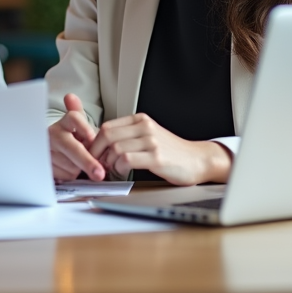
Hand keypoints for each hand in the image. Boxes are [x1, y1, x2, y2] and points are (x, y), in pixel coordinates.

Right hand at [48, 93, 105, 181]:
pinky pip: (64, 176)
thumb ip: (79, 116)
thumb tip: (70, 97)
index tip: (92, 137)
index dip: (83, 127)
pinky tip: (70, 171)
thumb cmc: (70, 139)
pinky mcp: (45, 166)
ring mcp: (48, 152)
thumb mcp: (77, 126)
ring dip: (80, 169)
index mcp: (64, 123)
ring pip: (71, 165)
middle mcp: (54, 135)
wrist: (50, 153)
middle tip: (99, 172)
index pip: (73, 118)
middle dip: (87, 161)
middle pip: (72, 147)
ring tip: (79, 164)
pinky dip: (71, 176)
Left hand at [89, 113, 231, 184]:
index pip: (107, 126)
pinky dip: (119, 167)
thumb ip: (128, 137)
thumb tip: (101, 146)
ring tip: (112, 169)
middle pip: (107, 135)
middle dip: (97, 152)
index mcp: (140, 120)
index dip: (95, 142)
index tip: (93, 154)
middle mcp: (145, 127)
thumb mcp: (148, 136)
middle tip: (98, 164)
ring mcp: (151, 141)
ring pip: (115, 147)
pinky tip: (123, 171)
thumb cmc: (171, 152)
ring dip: (109, 162)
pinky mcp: (156, 157)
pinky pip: (127, 159)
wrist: (197, 160)